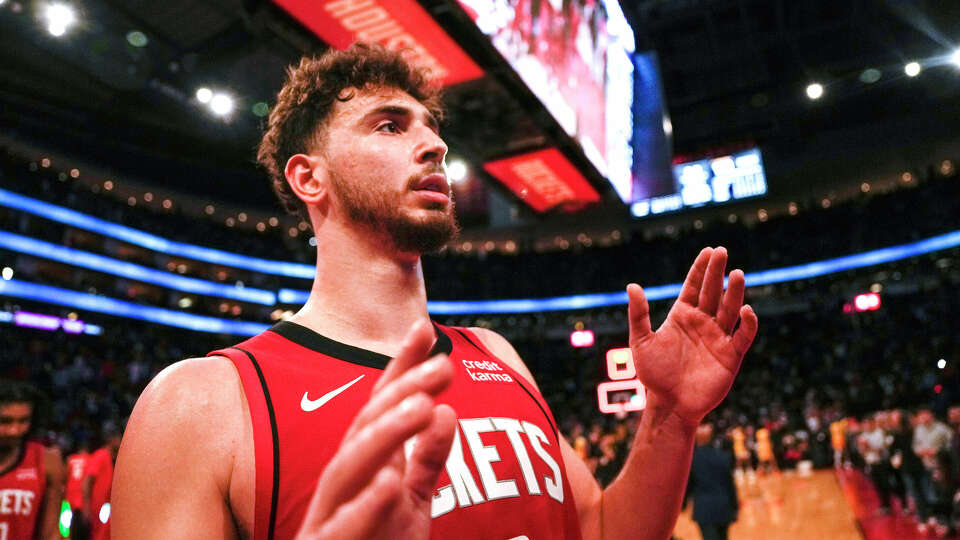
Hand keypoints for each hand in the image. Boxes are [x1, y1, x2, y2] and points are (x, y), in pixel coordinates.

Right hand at [295, 321, 456, 538]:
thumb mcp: (412, 503)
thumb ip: (426, 461)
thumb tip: (447, 411)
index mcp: (366, 466)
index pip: (382, 407)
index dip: (402, 368)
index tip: (427, 329)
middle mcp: (344, 483)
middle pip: (367, 428)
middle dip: (403, 393)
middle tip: (445, 366)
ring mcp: (329, 515)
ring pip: (349, 467)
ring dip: (385, 434)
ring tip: (424, 406)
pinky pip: (341, 527)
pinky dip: (365, 506)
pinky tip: (391, 483)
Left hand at [627, 247, 757, 425]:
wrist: (669, 404)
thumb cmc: (653, 374)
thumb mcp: (640, 341)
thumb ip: (639, 314)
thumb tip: (632, 286)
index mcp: (682, 316)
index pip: (694, 287)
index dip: (701, 269)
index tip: (708, 251)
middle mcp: (702, 322)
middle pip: (713, 292)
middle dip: (717, 272)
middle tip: (723, 252)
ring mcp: (718, 337)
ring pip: (730, 309)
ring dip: (734, 292)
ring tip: (737, 273)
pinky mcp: (730, 355)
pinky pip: (743, 335)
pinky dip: (747, 323)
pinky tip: (746, 309)